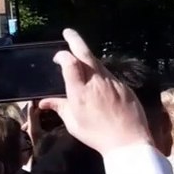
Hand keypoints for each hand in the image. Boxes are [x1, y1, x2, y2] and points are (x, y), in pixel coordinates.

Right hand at [39, 29, 150, 154]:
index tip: (58, 57)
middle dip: (75, 40)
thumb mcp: (74, 123)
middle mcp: (97, 82)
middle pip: (85, 54)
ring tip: (82, 57)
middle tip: (68, 32)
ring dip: (89, 59)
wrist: (128, 142)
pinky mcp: (125, 87)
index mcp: (80, 91)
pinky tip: (99, 81)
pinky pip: (110, 76)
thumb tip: (44, 102)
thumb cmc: (97, 135)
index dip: (63, 55)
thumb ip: (59, 107)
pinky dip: (101, 73)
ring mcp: (113, 83)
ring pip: (99, 64)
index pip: (69, 62)